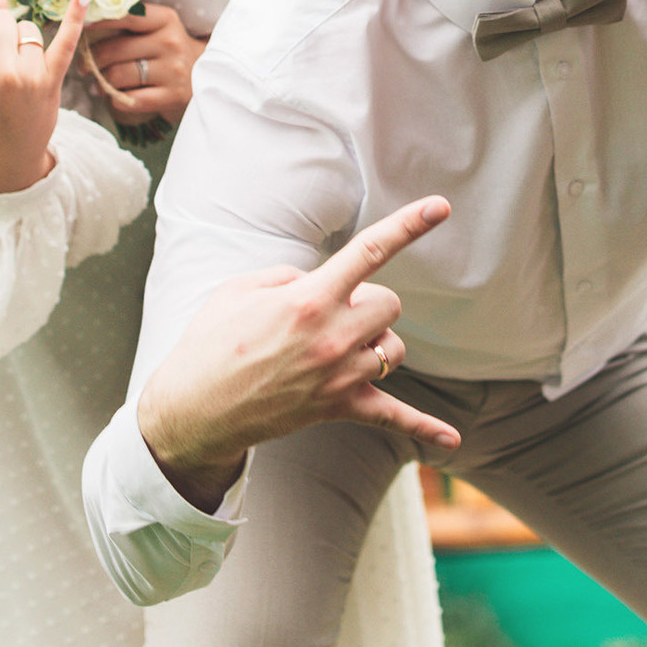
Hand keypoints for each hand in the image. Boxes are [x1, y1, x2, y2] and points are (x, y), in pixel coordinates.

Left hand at [83, 4, 203, 127]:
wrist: (203, 76)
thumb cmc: (167, 50)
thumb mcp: (157, 28)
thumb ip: (129, 23)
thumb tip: (84, 19)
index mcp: (165, 19)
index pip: (126, 16)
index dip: (99, 21)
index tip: (81, 26)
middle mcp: (171, 41)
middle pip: (115, 49)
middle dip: (92, 59)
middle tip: (83, 67)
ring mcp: (173, 69)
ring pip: (118, 75)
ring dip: (102, 82)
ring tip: (98, 85)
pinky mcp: (173, 95)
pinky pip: (130, 99)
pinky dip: (117, 100)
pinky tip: (116, 98)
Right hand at [137, 198, 461, 510]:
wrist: (193, 409)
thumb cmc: (211, 341)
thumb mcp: (241, 288)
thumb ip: (290, 276)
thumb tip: (318, 282)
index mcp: (310, 298)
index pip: (371, 251)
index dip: (410, 225)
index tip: (441, 206)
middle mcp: (333, 336)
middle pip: (390, 304)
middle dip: (368, 301)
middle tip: (328, 313)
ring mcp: (340, 376)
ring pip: (394, 349)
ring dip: (376, 342)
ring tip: (337, 348)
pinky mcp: (339, 408)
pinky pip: (394, 418)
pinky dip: (424, 429)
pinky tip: (452, 440)